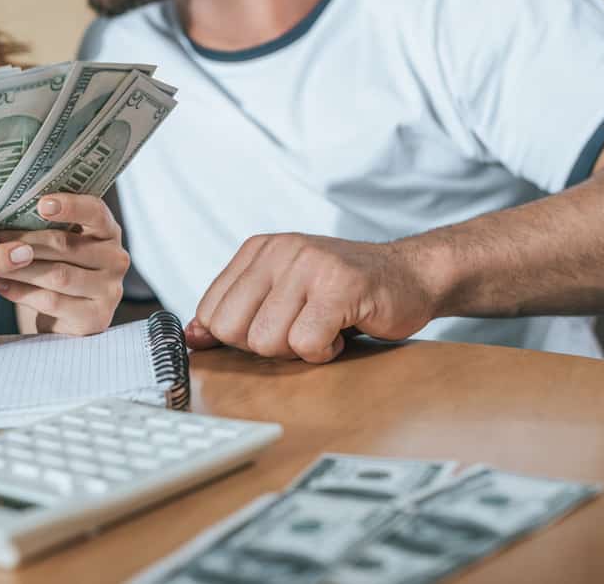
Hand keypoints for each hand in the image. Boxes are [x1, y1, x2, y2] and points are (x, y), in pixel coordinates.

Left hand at [0, 194, 128, 334]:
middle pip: (67, 245)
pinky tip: (1, 286)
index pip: (96, 212)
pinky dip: (21, 292)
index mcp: (109, 232)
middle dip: (25, 241)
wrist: (65, 318)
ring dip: (19, 268)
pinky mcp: (95, 318)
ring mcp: (109, 291)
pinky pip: (52, 301)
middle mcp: (116, 260)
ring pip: (58, 275)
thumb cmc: (57, 269)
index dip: (71, 206)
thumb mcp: (60, 244)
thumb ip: (47, 226)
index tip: (41, 204)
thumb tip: (6, 209)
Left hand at [187, 234, 437, 362]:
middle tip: (298, 331)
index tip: (270, 330)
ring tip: (322, 329)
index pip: (211, 312)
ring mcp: (310, 265)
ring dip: (298, 350)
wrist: (411, 275)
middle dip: (265, 346)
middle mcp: (279, 251)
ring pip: (267, 341)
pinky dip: (324, 353)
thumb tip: (192, 337)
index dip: (237, 338)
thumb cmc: (343, 291)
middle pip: (233, 330)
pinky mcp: (340, 287)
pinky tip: (340, 334)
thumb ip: (236, 311)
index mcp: (257, 250)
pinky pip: (307, 343)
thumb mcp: (280, 292)